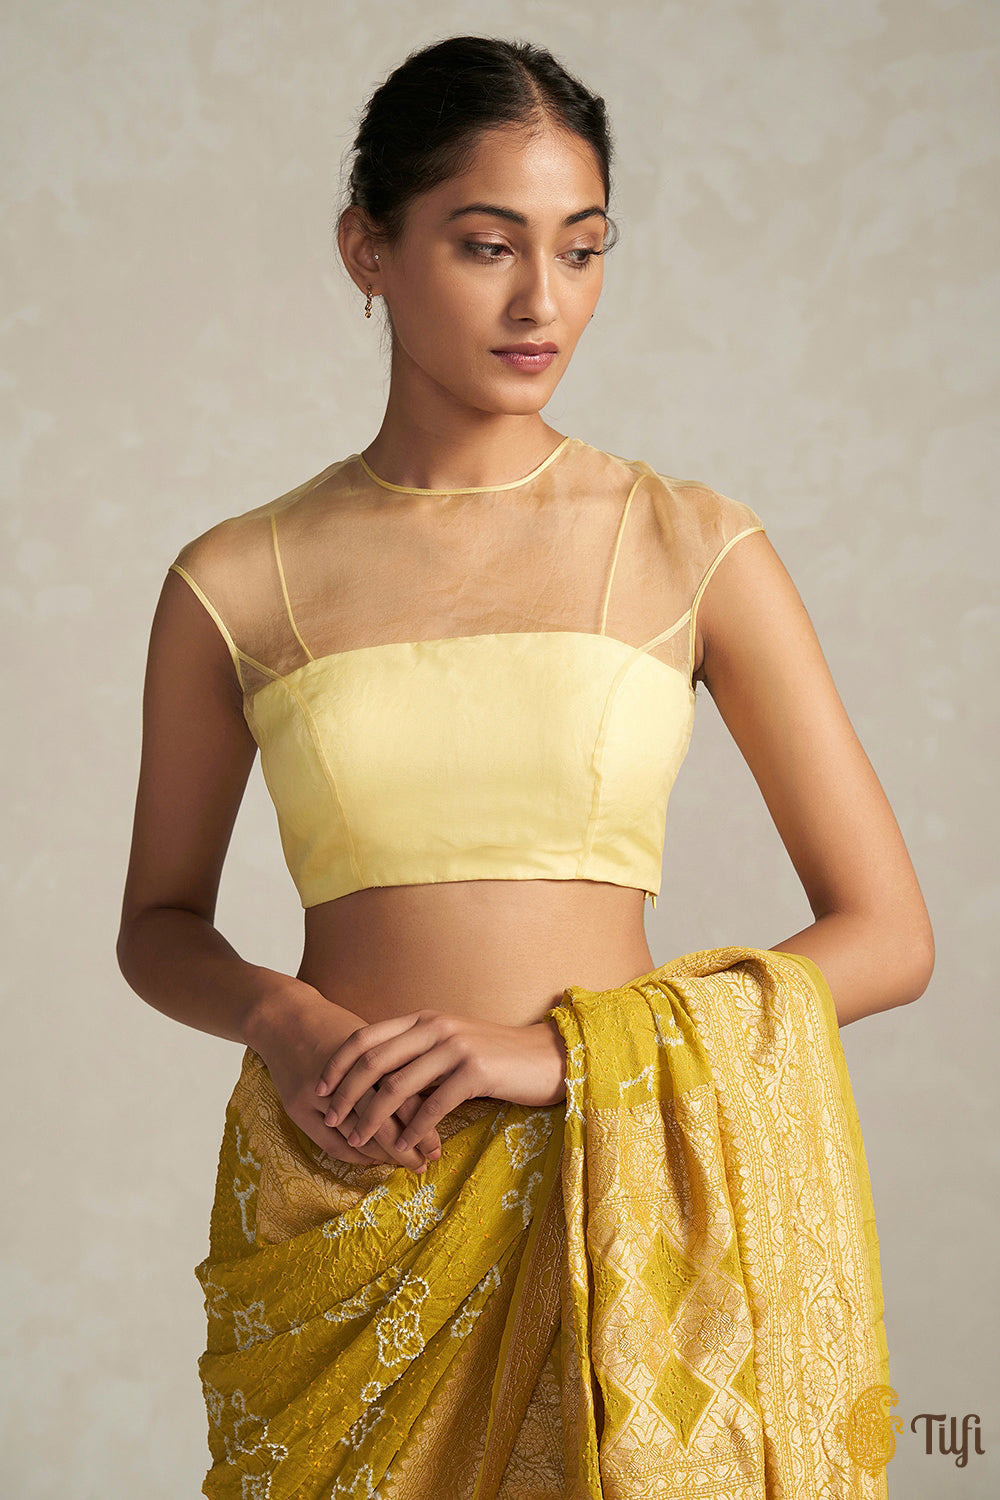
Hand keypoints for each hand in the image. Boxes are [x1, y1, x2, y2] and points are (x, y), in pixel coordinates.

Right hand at [246, 985, 443, 1172]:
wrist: (284, 1017)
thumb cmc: (335, 1028)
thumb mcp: (371, 1039)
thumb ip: (397, 1064)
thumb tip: (432, 1097)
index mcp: (370, 1054)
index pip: (404, 1096)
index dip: (425, 1121)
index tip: (439, 1142)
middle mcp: (342, 1075)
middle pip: (382, 1119)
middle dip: (408, 1145)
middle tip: (427, 1161)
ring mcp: (316, 1093)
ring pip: (356, 1136)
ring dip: (383, 1155)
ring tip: (403, 1164)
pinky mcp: (296, 1107)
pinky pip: (331, 1144)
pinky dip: (356, 1155)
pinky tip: (373, 1159)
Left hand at [314, 1010, 567, 1153]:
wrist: (547, 1056)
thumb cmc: (496, 1056)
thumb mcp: (451, 1045)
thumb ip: (418, 1053)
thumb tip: (378, 1079)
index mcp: (424, 1018)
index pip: (367, 1037)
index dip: (338, 1063)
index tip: (319, 1089)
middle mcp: (436, 1027)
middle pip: (374, 1060)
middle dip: (346, 1092)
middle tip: (331, 1119)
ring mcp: (456, 1047)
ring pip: (398, 1085)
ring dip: (373, 1117)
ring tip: (360, 1140)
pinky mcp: (476, 1071)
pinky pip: (433, 1105)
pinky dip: (412, 1128)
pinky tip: (402, 1146)